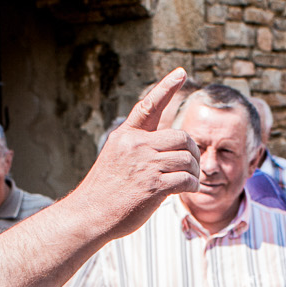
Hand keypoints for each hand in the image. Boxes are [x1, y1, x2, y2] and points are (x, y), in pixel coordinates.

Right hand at [75, 69, 200, 237]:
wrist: (90, 214)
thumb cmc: (105, 190)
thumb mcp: (116, 157)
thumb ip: (138, 147)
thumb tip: (168, 148)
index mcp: (126, 136)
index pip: (149, 105)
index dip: (166, 87)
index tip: (181, 72)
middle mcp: (136, 145)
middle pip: (181, 137)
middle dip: (193, 151)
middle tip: (192, 165)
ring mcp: (145, 165)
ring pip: (187, 158)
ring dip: (195, 171)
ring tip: (190, 180)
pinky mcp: (153, 186)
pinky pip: (187, 179)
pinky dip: (193, 185)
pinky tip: (187, 190)